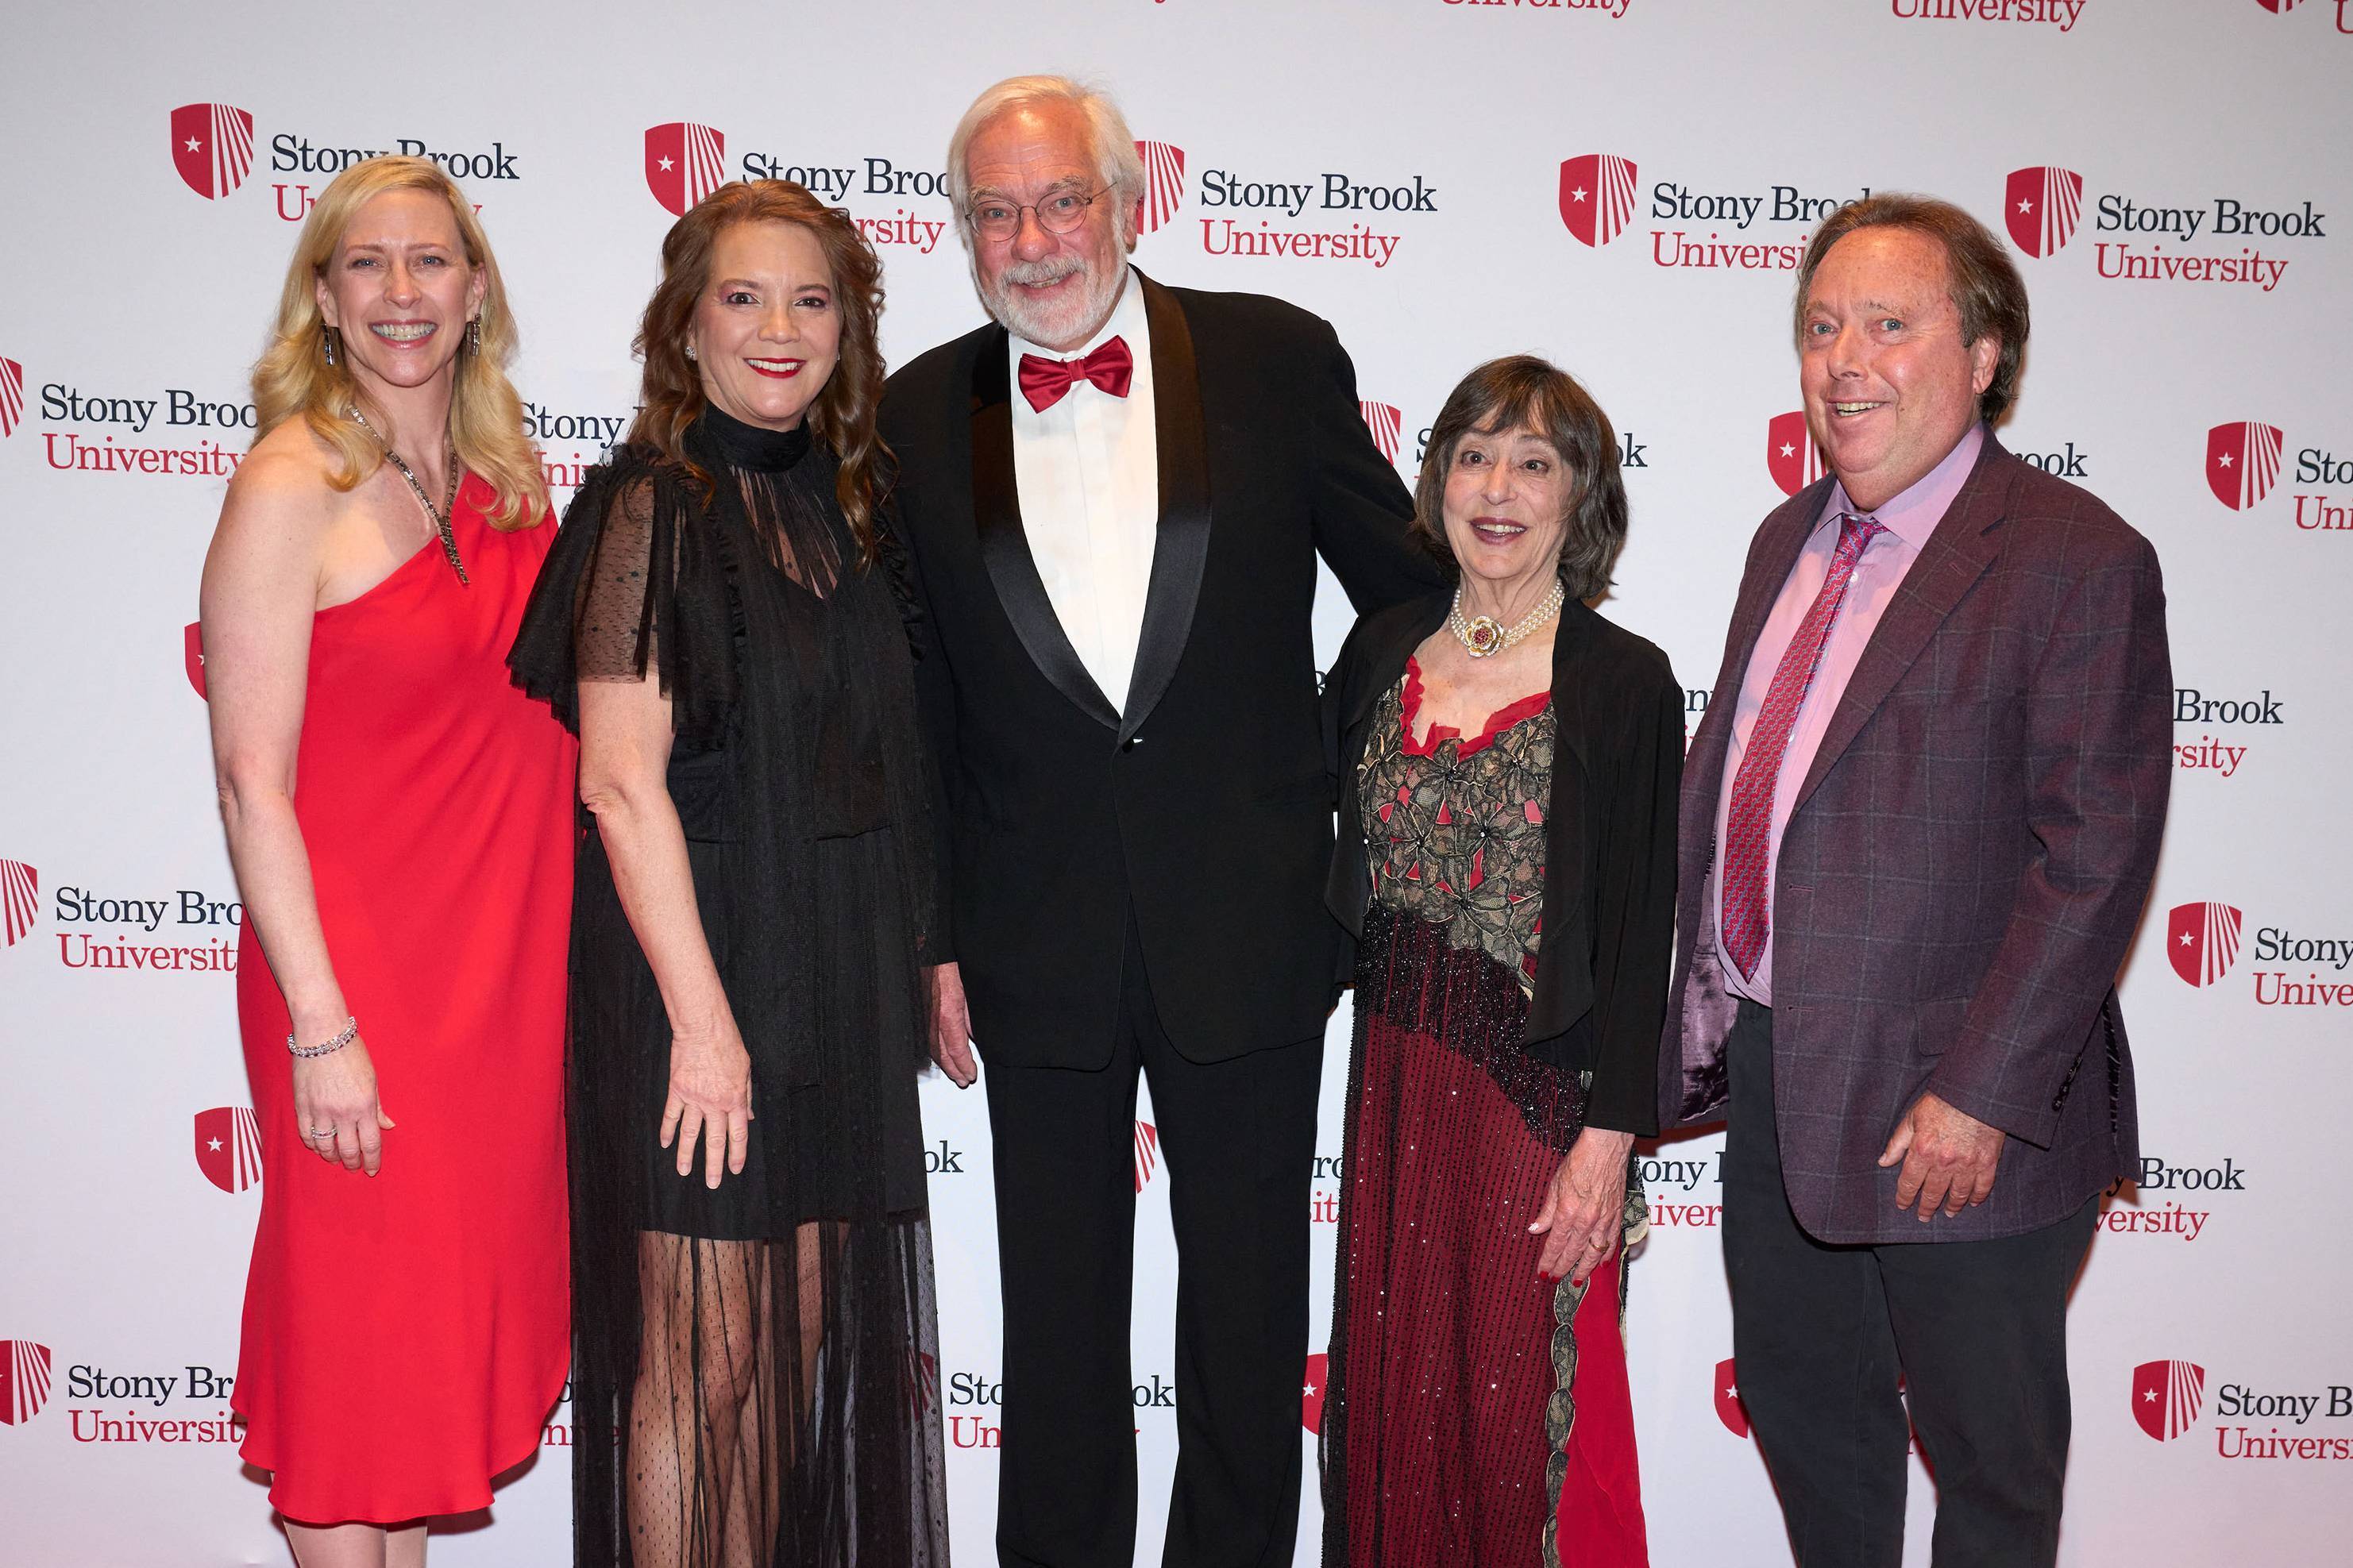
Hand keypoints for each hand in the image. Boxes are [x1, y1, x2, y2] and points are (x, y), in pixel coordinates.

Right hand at [292, 1034, 392, 1175]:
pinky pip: (306, 1134)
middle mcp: (343, 1111)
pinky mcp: (302, 1106)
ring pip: (324, 1146)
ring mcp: (320, 1110)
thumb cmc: (351, 1053)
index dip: (372, 1160)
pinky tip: (318, 1147)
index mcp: (365, 1105)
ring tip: (336, 1159)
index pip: (370, 1143)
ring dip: (331, 1156)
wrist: (322, 1036)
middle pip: (348, 1149)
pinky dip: (312, 1144)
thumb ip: (378, 1107)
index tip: (372, 1169)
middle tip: (354, 1168)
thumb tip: (388, 1126)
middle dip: (353, 1163)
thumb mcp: (373, 1079)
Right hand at [662, 1019, 752, 1187]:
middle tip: (712, 1184)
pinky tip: (666, 1144)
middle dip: (714, 1164)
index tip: (734, 1170)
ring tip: (684, 1172)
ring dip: (687, 1155)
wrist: (704, 1028)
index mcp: (735, 1099)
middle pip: (715, 1140)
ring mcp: (694, 1098)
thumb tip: (749, 1116)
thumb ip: (746, 1095)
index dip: (737, 1154)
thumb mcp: (746, 1070)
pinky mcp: (677, 1090)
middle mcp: (715, 1103)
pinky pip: (672, 1115)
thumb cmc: (728, 1045)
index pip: (738, 1134)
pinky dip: (668, 1130)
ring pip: (690, 1133)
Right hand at [926, 962, 976, 1088]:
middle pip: (941, 1053)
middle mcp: (931, 1017)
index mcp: (947, 1012)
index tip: (971, 1073)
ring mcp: (921, 1015)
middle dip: (953, 1069)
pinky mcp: (915, 1011)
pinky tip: (938, 1055)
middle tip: (964, 1079)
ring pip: (929, 1047)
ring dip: (942, 1063)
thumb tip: (974, 1035)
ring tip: (954, 1072)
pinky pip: (922, 1035)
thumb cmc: (947, 963)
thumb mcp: (969, 989)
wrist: (926, 948)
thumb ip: (971, 1015)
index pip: (956, 1048)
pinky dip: (931, 1049)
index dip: (964, 1064)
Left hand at [1529, 1127, 1634, 1285]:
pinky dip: (1607, 1255)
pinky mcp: (1617, 1216)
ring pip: (1594, 1253)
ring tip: (1578, 1281)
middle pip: (1573, 1253)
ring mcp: (1604, 1220)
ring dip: (1585, 1269)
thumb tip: (1535, 1229)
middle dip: (1563, 1269)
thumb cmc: (1579, 1161)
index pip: (1555, 1245)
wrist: (1606, 1149)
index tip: (1543, 1273)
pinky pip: (1612, 1242)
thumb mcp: (1554, 1184)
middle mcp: (1586, 1221)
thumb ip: (1546, 1211)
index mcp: (1567, 1213)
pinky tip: (1602, 1264)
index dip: (1548, 1261)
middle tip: (1556, 1280)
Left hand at [1879, 1091, 2005, 1220]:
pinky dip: (1977, 1197)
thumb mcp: (1912, 1118)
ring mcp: (1967, 1165)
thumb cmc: (1941, 1102)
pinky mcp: (1987, 1162)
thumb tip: (1883, 1161)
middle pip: (1932, 1193)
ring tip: (1948, 1213)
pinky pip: (1982, 1187)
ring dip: (1951, 1206)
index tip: (1902, 1204)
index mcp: (1922, 1151)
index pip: (1909, 1182)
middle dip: (1926, 1207)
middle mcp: (1943, 1162)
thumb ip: (1897, 1143)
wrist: (1974, 1093)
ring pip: (1957, 1194)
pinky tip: (1972, 1202)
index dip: (1904, 1196)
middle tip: (1924, 1216)